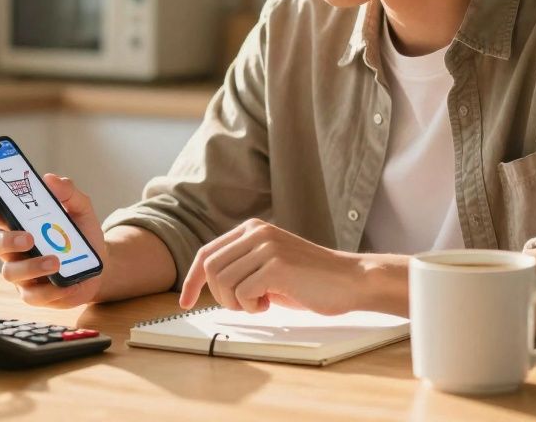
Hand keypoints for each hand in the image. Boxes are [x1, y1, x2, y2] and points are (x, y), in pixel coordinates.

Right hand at [0, 173, 107, 308]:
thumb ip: (68, 192)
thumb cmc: (82, 234)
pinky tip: (64, 284)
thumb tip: (51, 180)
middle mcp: (14, 248)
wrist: (100, 265)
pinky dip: (49, 290)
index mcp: (19, 222)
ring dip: (32, 266)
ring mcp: (21, 272)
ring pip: (10, 272)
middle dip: (7, 240)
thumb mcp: (81, 208)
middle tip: (29, 238)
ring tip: (55, 262)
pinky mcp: (34, 294)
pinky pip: (32, 296)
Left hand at [178, 218, 367, 314]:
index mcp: (251, 229)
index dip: (192, 280)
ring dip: (237, 303)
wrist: (350, 280)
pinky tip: (271, 303)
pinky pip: (242, 293)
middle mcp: (256, 232)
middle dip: (219, 296)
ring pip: (223, 282)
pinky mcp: (276, 264)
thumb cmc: (311, 280)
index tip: (185, 302)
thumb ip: (242, 268)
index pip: (207, 253)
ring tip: (261, 302)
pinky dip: (251, 307)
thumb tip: (209, 284)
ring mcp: (266, 246)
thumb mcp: (269, 267)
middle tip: (244, 305)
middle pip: (210, 268)